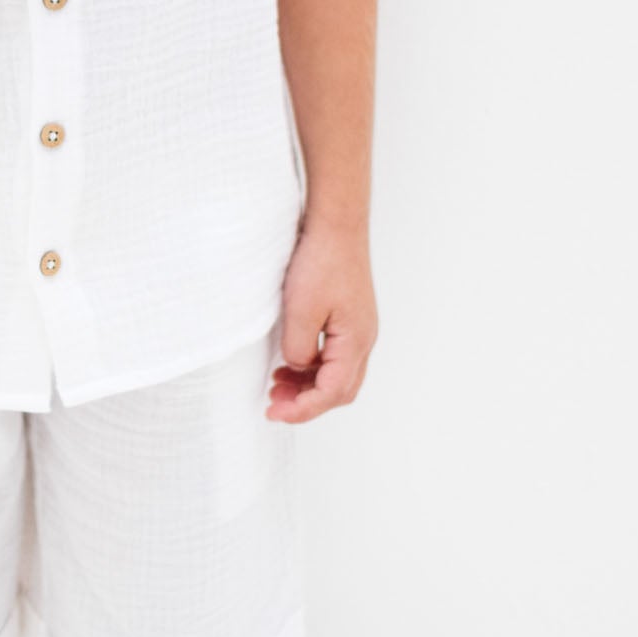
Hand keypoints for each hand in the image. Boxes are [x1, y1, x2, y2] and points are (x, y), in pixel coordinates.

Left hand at [265, 212, 377, 423]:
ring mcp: (358, 328)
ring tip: (277, 386)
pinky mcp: (349, 316)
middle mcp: (363, 340)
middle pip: (340, 390)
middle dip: (307, 403)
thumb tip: (297, 367)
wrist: (336, 223)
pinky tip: (291, 361)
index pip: (331, 393)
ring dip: (309, 386)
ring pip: (337, 374)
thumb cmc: (322, 261)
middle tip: (274, 404)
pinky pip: (334, 355)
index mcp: (356, 342)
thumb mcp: (301, 310)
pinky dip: (313, 367)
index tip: (274, 412)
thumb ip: (298, 349)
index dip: (302, 409)